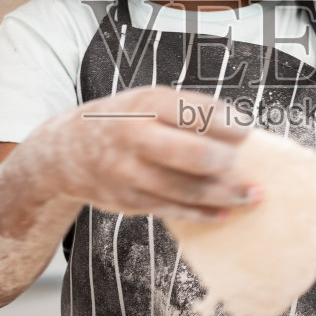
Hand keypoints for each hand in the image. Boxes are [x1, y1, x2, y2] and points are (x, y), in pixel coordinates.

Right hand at [30, 85, 254, 222]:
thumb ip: (186, 112)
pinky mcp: (129, 201)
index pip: (197, 113)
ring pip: (188, 189)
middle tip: (244, 166)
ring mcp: (130, 172)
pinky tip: (224, 213)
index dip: (229, 124)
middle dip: (227, 163)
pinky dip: (203, 213)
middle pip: (196, 154)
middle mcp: (136, 137)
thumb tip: (239, 132)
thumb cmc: (120, 122)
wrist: (64, 152)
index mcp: (146, 104)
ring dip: (226, 195)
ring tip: (251, 195)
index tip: (246, 131)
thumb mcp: (146, 102)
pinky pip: (174, 210)